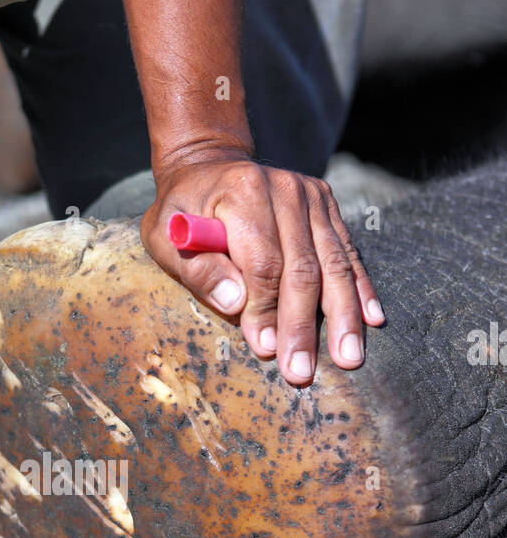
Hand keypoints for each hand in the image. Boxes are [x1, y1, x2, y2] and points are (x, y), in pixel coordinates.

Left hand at [142, 152, 384, 384]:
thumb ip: (198, 269)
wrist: (210, 166)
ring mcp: (311, 197)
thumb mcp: (166, 235)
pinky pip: (349, 252)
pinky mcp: (327, 206)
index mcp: (243, 193)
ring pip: (334, 264)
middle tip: (303, 370)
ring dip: (342, 316)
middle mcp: (285, 190)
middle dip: (303, 325)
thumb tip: (236, 303)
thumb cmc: (182, 210)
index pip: (263, 263)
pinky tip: (372, 319)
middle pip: (302, 268)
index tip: (265, 349)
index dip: (265, 310)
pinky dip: (360, 288)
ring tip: (349, 356)